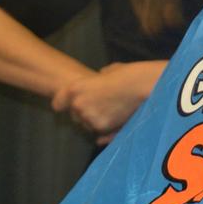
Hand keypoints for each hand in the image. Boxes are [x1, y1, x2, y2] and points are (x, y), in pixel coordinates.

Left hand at [51, 59, 166, 140]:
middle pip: (75, 116)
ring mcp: (89, 118)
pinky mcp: (102, 128)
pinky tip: (119, 117)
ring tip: (115, 109)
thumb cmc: (130, 74)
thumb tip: (100, 80)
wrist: (144, 86)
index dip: (65, 104)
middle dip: (86, 112)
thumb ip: (98, 79)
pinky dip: (107, 128)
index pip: (58, 104)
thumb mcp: (109, 71)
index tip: (73, 105)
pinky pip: (100, 132)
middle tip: (103, 105)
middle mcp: (78, 105)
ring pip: (88, 125)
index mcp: (76, 88)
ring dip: (97, 120)